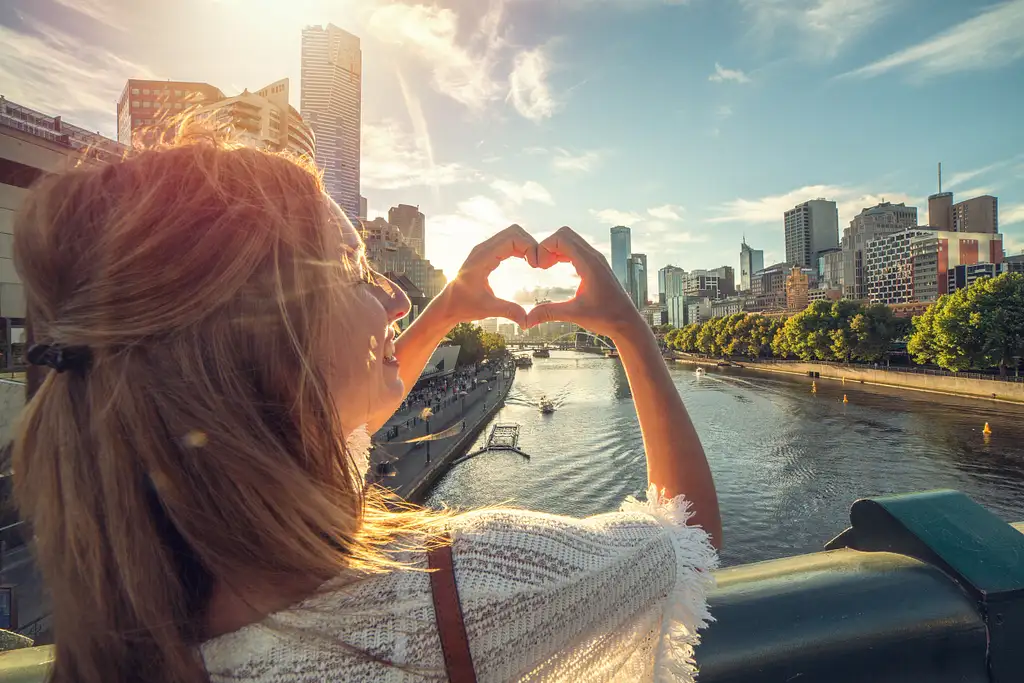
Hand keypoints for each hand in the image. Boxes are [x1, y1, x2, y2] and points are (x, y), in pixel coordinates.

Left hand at [436, 224, 538, 328]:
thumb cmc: (463, 305)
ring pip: (511, 234)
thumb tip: (527, 321)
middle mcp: (483, 249)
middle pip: (514, 231)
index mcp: (482, 258)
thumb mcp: (487, 309)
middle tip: (538, 263)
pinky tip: (527, 261)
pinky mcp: (487, 253)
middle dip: (530, 243)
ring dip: (526, 245)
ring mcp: (484, 249)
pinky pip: (507, 242)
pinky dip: (520, 248)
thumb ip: (508, 311)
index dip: (529, 247)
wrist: (448, 305)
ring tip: (535, 263)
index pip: (512, 238)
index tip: (536, 265)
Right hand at [526, 226, 645, 338]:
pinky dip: (563, 253)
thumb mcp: (574, 314)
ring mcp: (596, 259)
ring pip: (571, 240)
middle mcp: (594, 257)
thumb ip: (549, 313)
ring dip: (555, 249)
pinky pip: (576, 249)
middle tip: (540, 265)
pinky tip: (556, 267)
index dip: (544, 247)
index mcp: (589, 264)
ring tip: (545, 266)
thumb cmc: (606, 317)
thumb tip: (526, 320)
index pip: (561, 238)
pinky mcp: (596, 265)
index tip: (537, 266)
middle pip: (565, 234)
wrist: (627, 322)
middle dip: (548, 245)